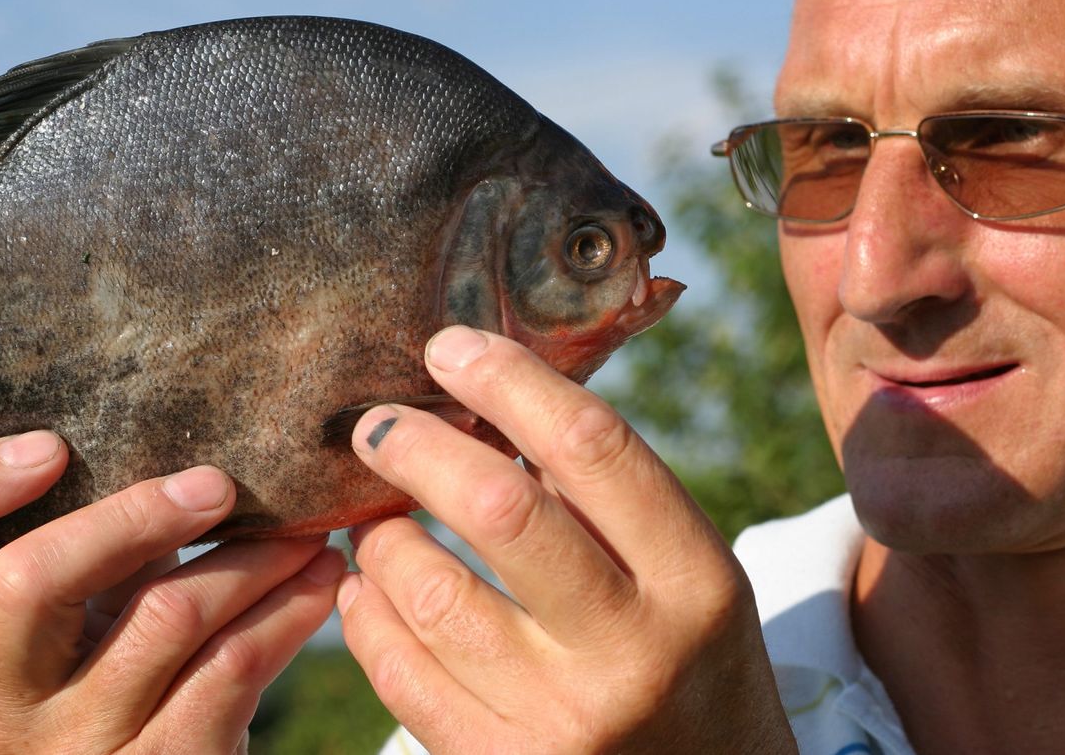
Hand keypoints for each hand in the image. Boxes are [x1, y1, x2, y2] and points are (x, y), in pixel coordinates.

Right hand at [0, 432, 344, 754]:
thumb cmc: (151, 669)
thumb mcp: (108, 608)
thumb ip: (116, 539)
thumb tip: (205, 421)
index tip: (51, 443)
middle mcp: (13, 691)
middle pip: (31, 579)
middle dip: (134, 515)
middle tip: (218, 483)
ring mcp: (83, 737)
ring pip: (164, 617)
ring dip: (253, 560)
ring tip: (308, 531)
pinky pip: (233, 667)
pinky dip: (290, 610)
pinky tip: (322, 579)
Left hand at [338, 326, 794, 752]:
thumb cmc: (690, 663)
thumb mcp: (689, 576)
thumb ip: (605, 498)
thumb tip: (486, 403)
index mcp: (696, 581)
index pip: (593, 446)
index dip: (509, 380)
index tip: (448, 348)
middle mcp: (635, 652)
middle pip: (500, 510)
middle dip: (418, 447)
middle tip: (378, 426)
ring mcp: (566, 723)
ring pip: (433, 594)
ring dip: (383, 537)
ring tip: (376, 519)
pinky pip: (402, 677)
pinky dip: (368, 617)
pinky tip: (368, 590)